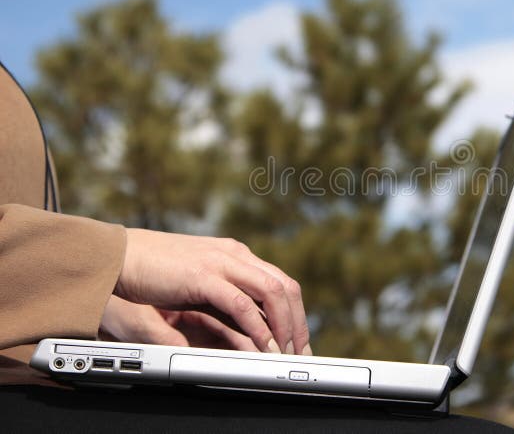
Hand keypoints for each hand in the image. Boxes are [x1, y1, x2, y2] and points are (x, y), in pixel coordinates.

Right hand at [114, 229, 310, 354]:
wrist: (117, 256)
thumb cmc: (152, 271)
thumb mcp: (197, 283)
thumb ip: (221, 297)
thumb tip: (241, 324)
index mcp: (235, 255)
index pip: (280, 282)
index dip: (295, 312)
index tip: (298, 340)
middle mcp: (235, 255)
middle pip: (285, 287)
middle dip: (298, 322)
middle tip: (300, 352)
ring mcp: (221, 263)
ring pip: (272, 293)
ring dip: (285, 326)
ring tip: (286, 353)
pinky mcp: (203, 276)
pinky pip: (242, 304)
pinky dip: (257, 327)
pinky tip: (263, 346)